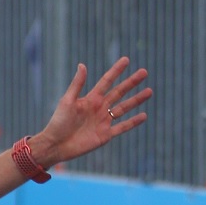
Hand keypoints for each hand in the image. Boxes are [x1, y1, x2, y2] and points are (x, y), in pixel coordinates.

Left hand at [35, 57, 151, 166]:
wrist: (55, 145)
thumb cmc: (58, 122)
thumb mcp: (67, 101)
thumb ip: (77, 84)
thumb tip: (82, 65)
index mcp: (90, 99)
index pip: (107, 81)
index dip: (116, 71)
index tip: (126, 60)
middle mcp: (99, 108)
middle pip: (119, 92)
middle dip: (131, 83)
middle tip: (144, 72)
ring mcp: (103, 121)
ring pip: (124, 108)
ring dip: (136, 100)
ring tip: (149, 91)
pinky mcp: (105, 135)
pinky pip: (122, 127)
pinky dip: (133, 122)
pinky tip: (144, 115)